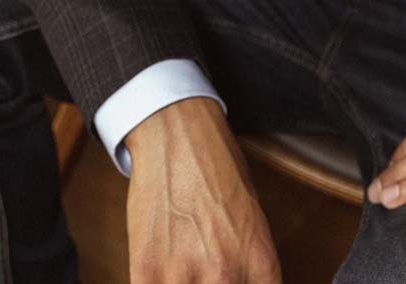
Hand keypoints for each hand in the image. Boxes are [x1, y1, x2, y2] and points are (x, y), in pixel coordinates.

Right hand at [125, 97, 281, 281]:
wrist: (179, 137)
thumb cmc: (218, 168)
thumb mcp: (252, 218)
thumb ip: (248, 263)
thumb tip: (241, 282)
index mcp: (259, 261)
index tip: (235, 280)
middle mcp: (226, 274)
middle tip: (205, 268)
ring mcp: (184, 277)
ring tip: (184, 261)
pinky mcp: (146, 273)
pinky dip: (159, 283)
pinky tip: (163, 270)